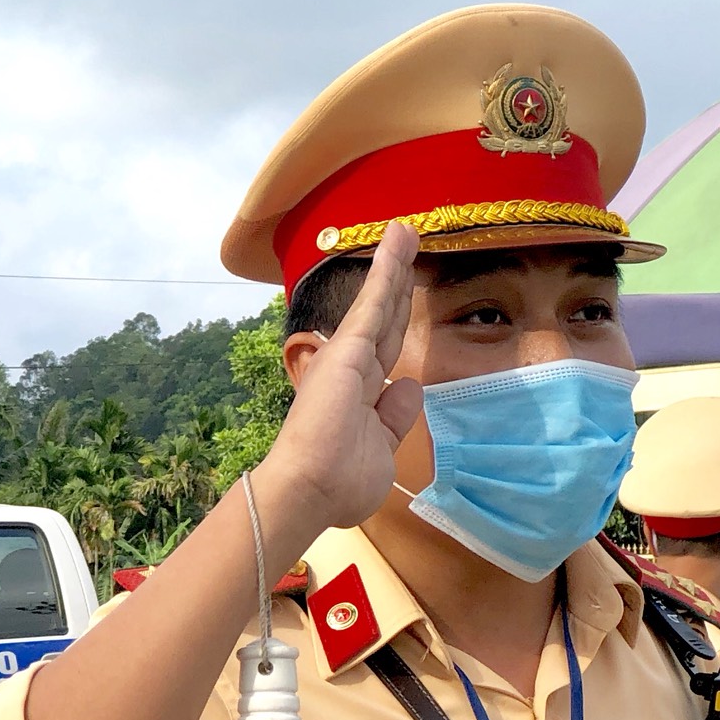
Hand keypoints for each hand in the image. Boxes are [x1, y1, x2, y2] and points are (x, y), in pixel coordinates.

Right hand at [259, 222, 424, 529]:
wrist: (310, 490)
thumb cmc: (341, 483)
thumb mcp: (382, 450)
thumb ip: (395, 418)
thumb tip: (409, 385)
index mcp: (357, 392)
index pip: (386, 347)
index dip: (397, 317)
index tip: (406, 291)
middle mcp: (350, 368)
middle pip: (384, 315)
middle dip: (397, 279)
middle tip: (407, 241)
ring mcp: (347, 356)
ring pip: (380, 301)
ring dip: (394, 263)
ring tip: (406, 228)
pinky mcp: (348, 349)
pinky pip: (373, 302)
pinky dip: (386, 270)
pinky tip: (397, 240)